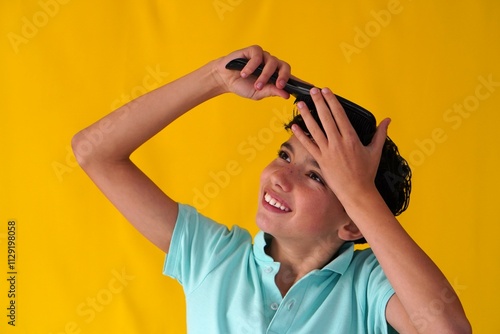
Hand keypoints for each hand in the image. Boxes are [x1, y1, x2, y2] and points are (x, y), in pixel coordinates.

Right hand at [211, 45, 291, 99]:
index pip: (290, 78)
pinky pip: (257, 56)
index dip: (299, 82)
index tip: (309, 88)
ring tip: (256, 85)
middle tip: (279, 86)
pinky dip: (252, 66)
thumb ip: (272, 92)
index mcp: (275, 76)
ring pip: (271, 63)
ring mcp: (263, 57)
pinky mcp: (253, 51)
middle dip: (283, 77)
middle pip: (285, 67)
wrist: (225, 80)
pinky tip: (244, 73)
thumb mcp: (258, 93)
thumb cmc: (242, 86)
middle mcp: (271, 65)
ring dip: (264, 76)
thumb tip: (286, 94)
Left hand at [291, 87, 390, 201]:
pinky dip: (301, 136)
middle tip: (312, 90)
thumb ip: (380, 133)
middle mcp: (338, 143)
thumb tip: (388, 120)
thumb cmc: (367, 173)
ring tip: (300, 104)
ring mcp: (328, 151)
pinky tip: (294, 126)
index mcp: (351, 138)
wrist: (357, 192)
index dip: (332, 101)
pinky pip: (308, 145)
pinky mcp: (320, 160)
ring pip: (315, 129)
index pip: (339, 115)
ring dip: (307, 115)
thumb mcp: (376, 151)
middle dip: (319, 102)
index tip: (326, 91)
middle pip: (326, 118)